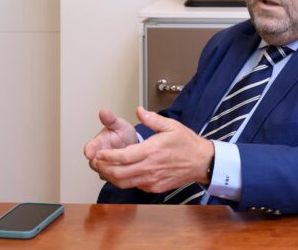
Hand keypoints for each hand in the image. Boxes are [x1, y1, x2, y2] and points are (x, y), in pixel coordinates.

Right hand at [84, 108, 137, 172]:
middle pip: (94, 163)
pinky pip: (112, 179)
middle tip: (111, 163)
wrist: (131, 144)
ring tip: (123, 168)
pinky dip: (118, 177)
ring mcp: (103, 166)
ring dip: (111, 171)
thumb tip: (104, 111)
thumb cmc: (122, 133)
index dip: (89, 150)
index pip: (88, 148)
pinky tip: (127, 173)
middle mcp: (97, 156)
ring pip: (103, 172)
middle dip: (102, 164)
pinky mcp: (111, 175)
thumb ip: (111, 120)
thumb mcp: (118, 125)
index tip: (89, 153)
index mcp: (97, 143)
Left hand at [93, 107, 213, 192]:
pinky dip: (124, 180)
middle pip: (119, 173)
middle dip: (103, 168)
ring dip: (111, 176)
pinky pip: (134, 185)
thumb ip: (152, 119)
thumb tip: (139, 111)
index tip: (99, 153)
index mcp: (152, 151)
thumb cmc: (187, 144)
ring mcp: (152, 180)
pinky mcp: (154, 187)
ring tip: (103, 168)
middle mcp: (150, 168)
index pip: (123, 157)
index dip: (108, 156)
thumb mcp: (171, 125)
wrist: (202, 162)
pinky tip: (121, 173)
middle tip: (96, 161)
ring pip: (124, 183)